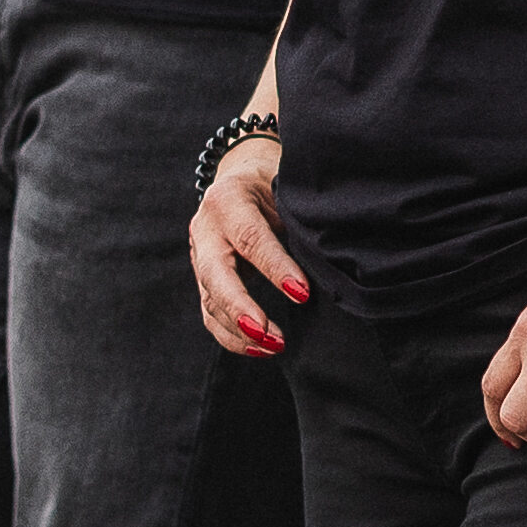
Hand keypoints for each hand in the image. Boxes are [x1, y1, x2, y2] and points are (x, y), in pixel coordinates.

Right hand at [188, 137, 305, 356]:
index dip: (275, 268)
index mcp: (229, 200)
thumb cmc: (272, 184)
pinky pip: (211, 312)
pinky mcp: (203, 278)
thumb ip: (297, 219)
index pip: (250, 237)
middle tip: (269, 335)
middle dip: (241, 308)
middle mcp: (206, 229)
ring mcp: (199, 255)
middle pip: (216, 275)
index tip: (302, 293)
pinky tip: (258, 348)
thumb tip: (327, 258)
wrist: (241, 178)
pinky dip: (232, 335)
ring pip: (210, 299)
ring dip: (240, 330)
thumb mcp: (286, 189)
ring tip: (275, 346)